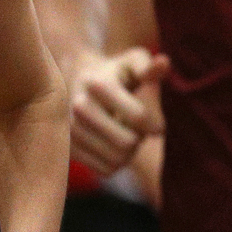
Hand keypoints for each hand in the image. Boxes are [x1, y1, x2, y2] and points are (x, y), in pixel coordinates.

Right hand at [70, 47, 168, 175]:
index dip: (157, 124)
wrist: (79, 81)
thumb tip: (163, 62)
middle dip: (142, 138)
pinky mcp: (68, 149)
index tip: (158, 122)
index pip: (140, 117)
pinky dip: (117, 162)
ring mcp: (70, 130)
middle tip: (140, 129)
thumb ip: (150, 66)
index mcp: (99, 85)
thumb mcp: (135, 61)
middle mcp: (79, 108)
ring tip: (128, 134)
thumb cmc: (118, 71)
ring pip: (117, 160)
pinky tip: (115, 145)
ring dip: (131, 152)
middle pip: (128, 143)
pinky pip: (106, 170)